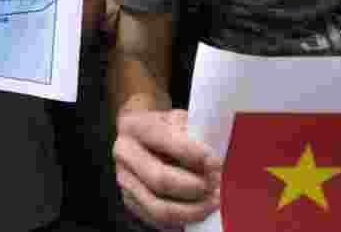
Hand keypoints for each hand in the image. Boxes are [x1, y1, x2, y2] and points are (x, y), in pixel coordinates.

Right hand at [114, 109, 221, 228]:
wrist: (145, 137)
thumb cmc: (168, 128)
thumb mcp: (180, 120)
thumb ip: (193, 134)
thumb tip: (211, 161)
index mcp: (134, 126)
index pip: (162, 140)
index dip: (192, 153)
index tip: (215, 161)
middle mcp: (124, 153)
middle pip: (160, 179)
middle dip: (195, 186)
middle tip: (216, 185)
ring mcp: (125, 180)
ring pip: (159, 208)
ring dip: (192, 209)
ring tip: (212, 202)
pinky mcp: (131, 202)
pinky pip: (159, 221)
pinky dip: (184, 220)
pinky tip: (200, 211)